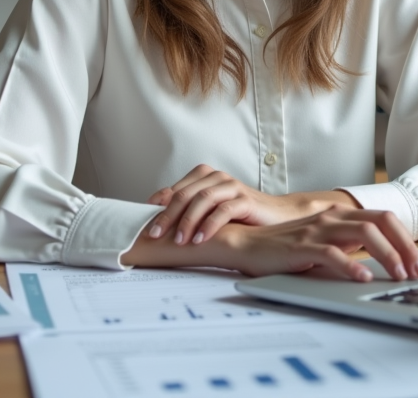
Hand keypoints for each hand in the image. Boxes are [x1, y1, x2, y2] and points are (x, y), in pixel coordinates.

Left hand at [145, 164, 356, 244]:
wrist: (276, 218)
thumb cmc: (239, 217)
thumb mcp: (210, 213)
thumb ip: (188, 212)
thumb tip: (154, 224)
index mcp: (204, 177)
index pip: (174, 190)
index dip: (157, 205)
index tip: (141, 222)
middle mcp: (216, 177)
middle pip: (184, 194)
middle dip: (166, 215)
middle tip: (154, 234)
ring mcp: (231, 186)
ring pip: (202, 199)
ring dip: (187, 221)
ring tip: (178, 240)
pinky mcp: (245, 199)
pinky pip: (223, 210)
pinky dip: (209, 225)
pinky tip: (200, 239)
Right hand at [210, 208, 417, 281]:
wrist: (245, 244)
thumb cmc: (284, 247)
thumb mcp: (324, 244)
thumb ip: (348, 246)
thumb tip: (380, 262)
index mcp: (340, 215)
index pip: (384, 218)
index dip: (405, 239)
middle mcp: (332, 217)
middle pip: (380, 222)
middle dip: (404, 247)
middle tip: (416, 272)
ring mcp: (318, 229)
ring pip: (363, 234)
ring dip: (387, 255)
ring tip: (398, 276)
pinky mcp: (302, 246)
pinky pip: (332, 253)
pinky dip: (352, 265)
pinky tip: (364, 278)